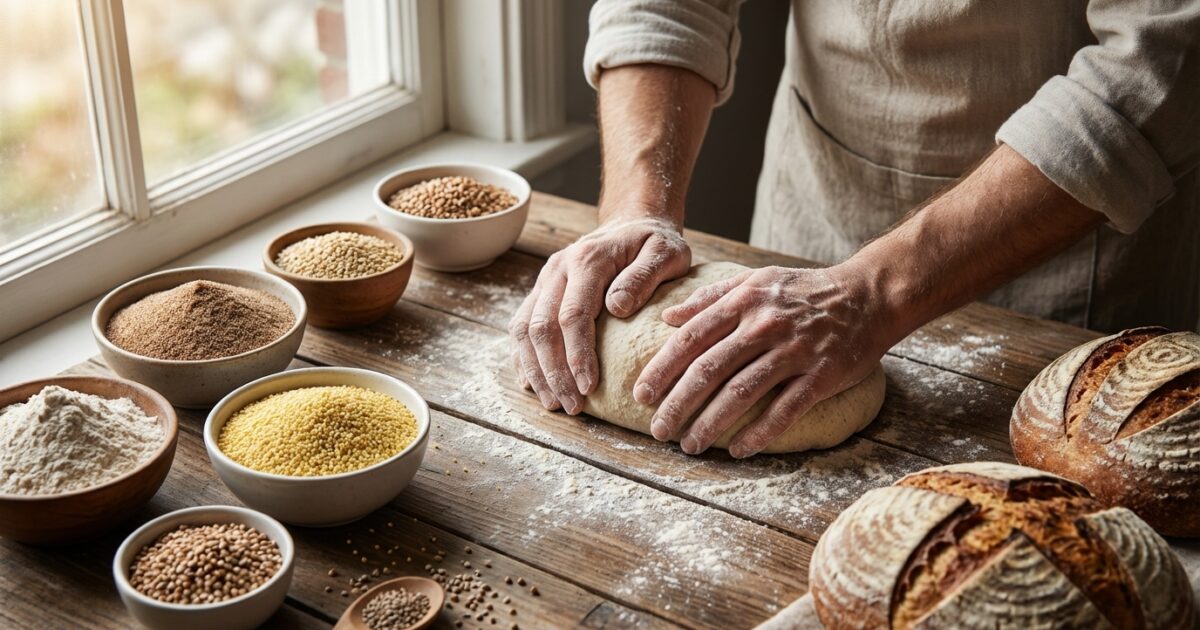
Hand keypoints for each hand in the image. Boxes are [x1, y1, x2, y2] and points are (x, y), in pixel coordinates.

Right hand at [509, 215, 690, 413]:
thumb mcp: (666, 253)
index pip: (573, 315)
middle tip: (571, 407)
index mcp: (587, 260)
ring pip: (524, 329)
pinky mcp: (541, 291)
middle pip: (542, 327)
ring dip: (536, 370)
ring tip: (553, 403)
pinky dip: (523, 357)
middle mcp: (558, 269)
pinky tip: (532, 384)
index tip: (588, 387)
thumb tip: (617, 308)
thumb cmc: (654, 244)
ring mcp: (546, 280)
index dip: (577, 354)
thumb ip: (644, 277)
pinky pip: (521, 326)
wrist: (632, 222)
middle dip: (554, 372)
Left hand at [633, 264, 889, 457]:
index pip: (691, 338)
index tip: (641, 395)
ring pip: (741, 392)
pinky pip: (785, 409)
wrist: (868, 295)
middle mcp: (764, 325)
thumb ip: (710, 297)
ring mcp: (794, 351)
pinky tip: (738, 449)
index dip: (662, 369)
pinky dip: (759, 432)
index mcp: (743, 301)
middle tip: (657, 430)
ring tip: (689, 445)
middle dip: (678, 403)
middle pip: (709, 369)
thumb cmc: (804, 290)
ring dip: (710, 423)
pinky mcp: (821, 375)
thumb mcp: (755, 280)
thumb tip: (667, 318)